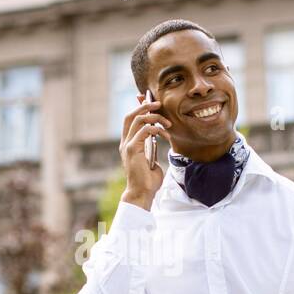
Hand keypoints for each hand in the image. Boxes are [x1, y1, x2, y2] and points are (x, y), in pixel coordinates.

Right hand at [119, 95, 171, 209]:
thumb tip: (157, 137)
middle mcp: (125, 142)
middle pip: (131, 114)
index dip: (139, 107)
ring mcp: (127, 145)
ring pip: (138, 119)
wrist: (142, 193)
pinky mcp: (132, 150)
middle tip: (159, 104)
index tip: (151, 101)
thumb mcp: (151, 159)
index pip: (130, 119)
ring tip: (167, 124)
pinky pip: (144, 131)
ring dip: (155, 117)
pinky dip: (156, 129)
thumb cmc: (148, 180)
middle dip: (145, 106)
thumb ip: (151, 147)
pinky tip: (165, 135)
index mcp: (128, 143)